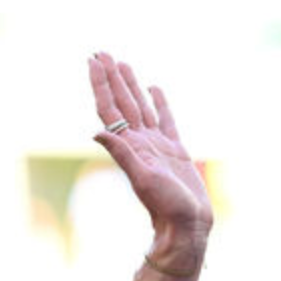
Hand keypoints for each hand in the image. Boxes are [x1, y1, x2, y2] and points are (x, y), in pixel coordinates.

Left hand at [88, 52, 212, 241]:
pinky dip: (158, 102)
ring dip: (130, 85)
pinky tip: (153, 89)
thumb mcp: (142, 178)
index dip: (101, 83)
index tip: (93, 60)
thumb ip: (122, 154)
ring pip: (140, 106)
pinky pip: (165, 119)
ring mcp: (156, 144)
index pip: (110, 106)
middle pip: (122, 101)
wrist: (187, 227)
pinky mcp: (175, 150)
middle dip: (111, 77)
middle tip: (101, 53)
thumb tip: (96, 132)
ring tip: (122, 64)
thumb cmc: (166, 206)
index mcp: (130, 144)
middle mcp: (139, 141)